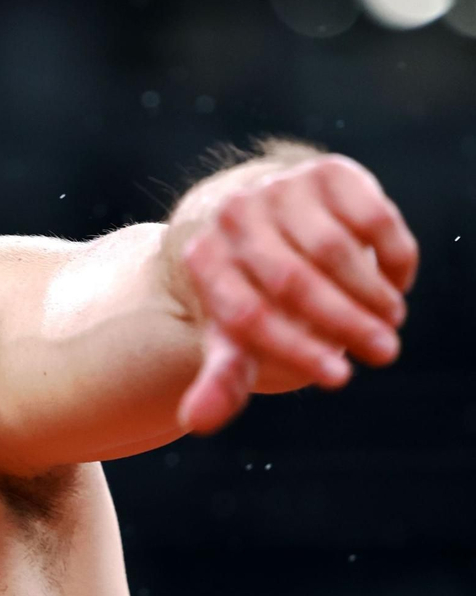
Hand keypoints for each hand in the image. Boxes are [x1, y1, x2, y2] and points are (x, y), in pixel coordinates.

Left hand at [177, 154, 417, 433]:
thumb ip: (222, 377)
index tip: (339, 377)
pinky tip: (397, 282)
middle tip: (383, 353)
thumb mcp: (233, 335)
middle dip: (343, 322)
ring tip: (389, 321)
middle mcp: (234, 216)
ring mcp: (279, 188)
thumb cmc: (250, 291)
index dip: (296, 349)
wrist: (263, 218)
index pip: (246, 314)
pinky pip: (371, 217)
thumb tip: (198, 422)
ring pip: (334, 249)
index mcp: (203, 260)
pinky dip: (392, 255)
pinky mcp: (326, 172)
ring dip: (371, 293)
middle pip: (292, 281)